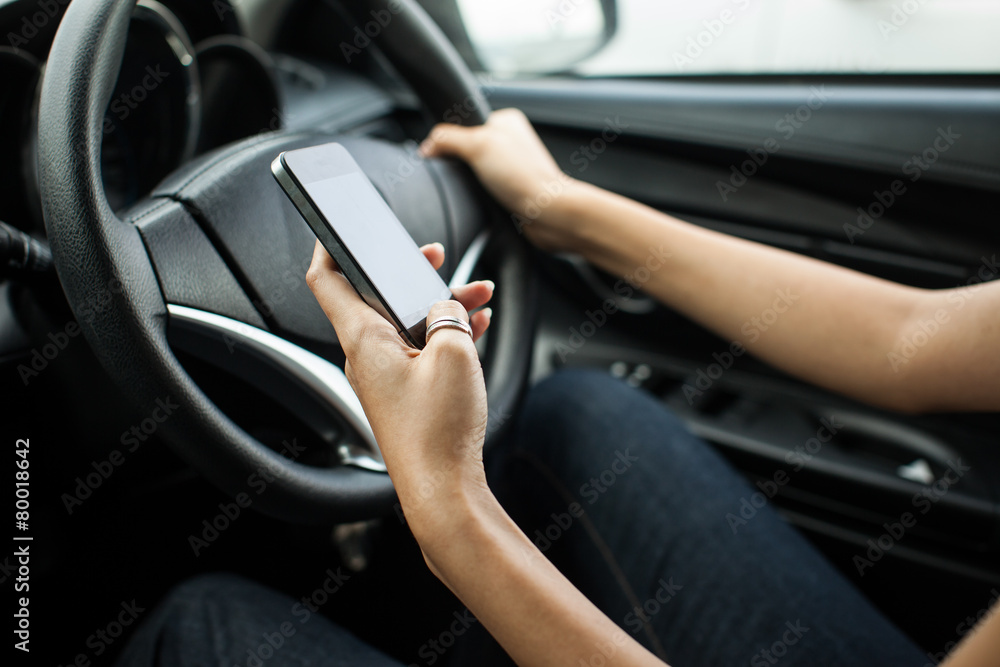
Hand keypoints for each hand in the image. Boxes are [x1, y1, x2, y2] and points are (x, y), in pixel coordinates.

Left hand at [306, 240, 493, 505]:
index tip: (335, 222)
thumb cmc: (439, 428)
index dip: (328, 245)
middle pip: (378, 297)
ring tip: (480, 295)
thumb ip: (449, 315)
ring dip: (441, 304)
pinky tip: (477, 325)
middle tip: (435, 255)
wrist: (443, 490)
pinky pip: (421, 349)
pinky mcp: (405, 393)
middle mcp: (367, 356)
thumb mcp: (454, 354)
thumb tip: (446, 307)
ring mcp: (386, 376)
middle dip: (410, 271)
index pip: (327, 280)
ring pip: (409, 322)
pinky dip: (446, 333)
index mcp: (364, 339)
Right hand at [420, 108, 582, 252]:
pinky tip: (484, 199)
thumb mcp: (478, 145)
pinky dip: (477, 197)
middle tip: (466, 173)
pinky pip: (481, 191)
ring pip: (472, 173)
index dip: (449, 139)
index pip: (463, 123)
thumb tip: (427, 146)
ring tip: (478, 188)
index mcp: (505, 121)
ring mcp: (509, 168)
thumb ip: (448, 138)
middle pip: (465, 149)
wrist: (548, 215)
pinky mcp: (508, 191)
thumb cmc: (525, 178)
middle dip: (459, 164)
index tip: (443, 154)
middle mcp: (509, 142)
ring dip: (469, 183)